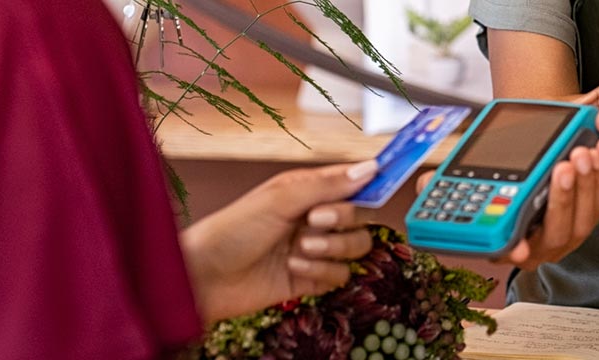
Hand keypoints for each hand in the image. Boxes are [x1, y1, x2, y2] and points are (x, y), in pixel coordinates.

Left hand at [182, 161, 378, 321]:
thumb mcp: (279, 199)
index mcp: (306, 190)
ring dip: (332, 248)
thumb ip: (327, 185)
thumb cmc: (231, 231)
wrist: (206, 277)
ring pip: (355, 247)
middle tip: (313, 221)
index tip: (392, 173)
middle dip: (341, 220)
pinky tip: (293, 268)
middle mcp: (313, 218)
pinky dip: (321, 272)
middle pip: (359, 216)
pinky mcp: (312, 279)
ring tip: (301, 249)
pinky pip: (340, 275)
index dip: (372, 179)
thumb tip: (369, 168)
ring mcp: (314, 249)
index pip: (351, 181)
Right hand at [414, 146, 598, 270]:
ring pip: (584, 219)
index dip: (514, 251)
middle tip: (563, 167)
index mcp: (507, 246)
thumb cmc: (491, 192)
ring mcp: (566, 236)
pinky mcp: (585, 218)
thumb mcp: (459, 188)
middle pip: (557, 232)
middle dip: (562, 199)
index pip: (509, 252)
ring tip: (582, 153)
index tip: (517, 246)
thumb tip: (423, 184)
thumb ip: (438, 186)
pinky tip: (596, 157)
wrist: (519, 181)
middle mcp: (540, 248)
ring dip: (586, 185)